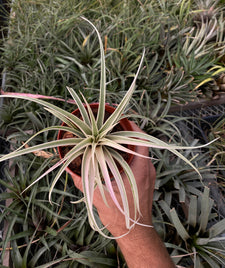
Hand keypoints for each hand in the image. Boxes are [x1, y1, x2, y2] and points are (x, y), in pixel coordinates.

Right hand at [71, 122, 155, 236]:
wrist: (135, 232)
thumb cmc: (120, 215)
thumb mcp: (97, 196)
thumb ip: (82, 180)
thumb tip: (69, 167)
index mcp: (140, 168)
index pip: (141, 138)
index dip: (131, 126)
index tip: (119, 120)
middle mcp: (147, 168)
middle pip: (140, 142)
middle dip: (126, 133)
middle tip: (111, 129)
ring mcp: (148, 174)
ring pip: (140, 151)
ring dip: (127, 144)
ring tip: (112, 141)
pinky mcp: (146, 180)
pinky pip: (139, 160)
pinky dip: (129, 154)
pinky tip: (115, 157)